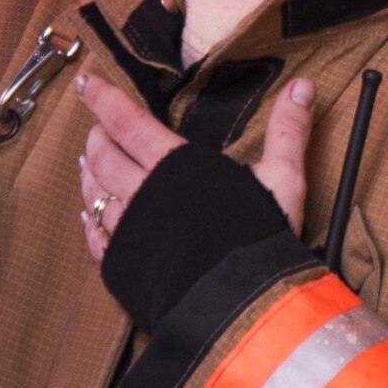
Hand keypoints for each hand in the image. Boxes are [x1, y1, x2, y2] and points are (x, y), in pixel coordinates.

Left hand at [76, 73, 314, 261]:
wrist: (237, 304)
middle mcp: (141, 194)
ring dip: (89, 174)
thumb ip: (288, 132)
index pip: (128, 123)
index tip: (85, 83)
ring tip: (88, 163)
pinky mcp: (122, 266)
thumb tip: (303, 86)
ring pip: (92, 194)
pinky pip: (95, 236)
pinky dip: (89, 220)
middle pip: (103, 156)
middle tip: (96, 127)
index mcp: (175, 166)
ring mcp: (127, 232)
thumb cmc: (259, 238)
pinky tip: (88, 216)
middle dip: (96, 136)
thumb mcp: (282, 179)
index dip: (104, 99)